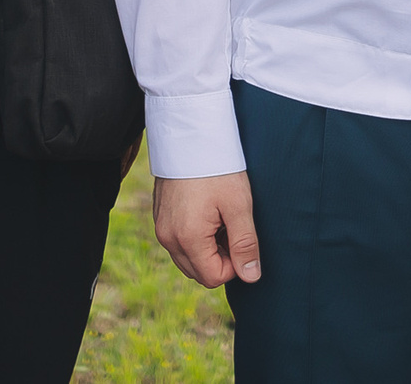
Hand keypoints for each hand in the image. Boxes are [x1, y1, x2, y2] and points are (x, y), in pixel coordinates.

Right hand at [152, 171, 260, 287]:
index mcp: (187, 238)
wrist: (189, 134)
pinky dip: (194, 237)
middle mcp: (168, 238)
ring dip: (207, 249)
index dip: (234, 265)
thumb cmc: (217, 167)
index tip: (241, 237)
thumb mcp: (239, 205)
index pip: (213, 278)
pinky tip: (206, 212)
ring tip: (219, 218)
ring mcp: (161, 227)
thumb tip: (251, 276)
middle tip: (231, 226)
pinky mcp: (159, 217)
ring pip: (187, 259)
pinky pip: (178, 242)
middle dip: (219, 259)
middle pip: (198, 272)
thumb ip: (245, 244)